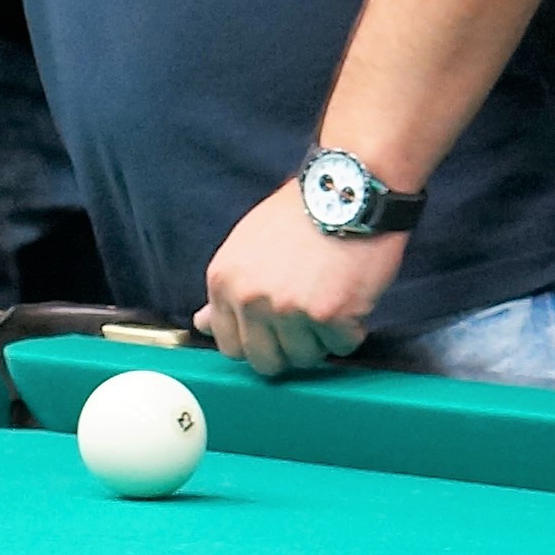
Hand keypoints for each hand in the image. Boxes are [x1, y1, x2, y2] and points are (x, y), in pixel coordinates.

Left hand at [193, 180, 403, 379]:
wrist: (345, 192)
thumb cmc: (298, 216)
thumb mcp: (246, 246)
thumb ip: (227, 290)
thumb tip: (203, 324)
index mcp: (223, 282)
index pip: (229, 345)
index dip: (257, 343)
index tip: (274, 333)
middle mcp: (250, 299)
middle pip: (265, 362)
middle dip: (288, 349)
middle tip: (306, 323)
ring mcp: (289, 310)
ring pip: (305, 358)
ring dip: (321, 339)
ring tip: (329, 301)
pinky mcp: (330, 315)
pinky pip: (342, 346)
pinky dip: (351, 329)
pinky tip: (350, 298)